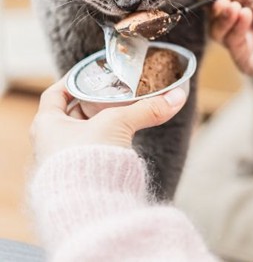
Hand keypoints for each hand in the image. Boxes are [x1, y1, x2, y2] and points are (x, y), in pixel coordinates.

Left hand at [31, 77, 187, 163]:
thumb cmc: (87, 158)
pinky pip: (97, 150)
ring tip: (126, 110)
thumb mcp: (118, 123)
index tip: (89, 75)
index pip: (55, 94)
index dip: (71, 81)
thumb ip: (148, 109)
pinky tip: (126, 138)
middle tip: (115, 91)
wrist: (87, 204)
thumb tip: (177, 96)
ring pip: (88, 132)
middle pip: (74, 112)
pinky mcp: (83, 175)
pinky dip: (111, 141)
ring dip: (105, 123)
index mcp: (47, 124)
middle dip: (95, 102)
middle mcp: (52, 142)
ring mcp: (66, 160)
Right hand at [198, 0, 252, 86]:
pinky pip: (230, 43)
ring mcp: (247, 43)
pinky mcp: (247, 61)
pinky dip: (235, 28)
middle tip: (223, 0)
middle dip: (215, 5)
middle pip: (215, 16)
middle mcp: (248, 24)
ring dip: (223, 16)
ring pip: (217, 31)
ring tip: (235, 7)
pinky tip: (246, 17)